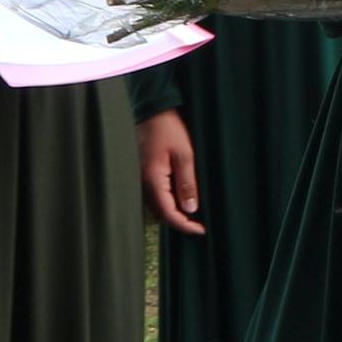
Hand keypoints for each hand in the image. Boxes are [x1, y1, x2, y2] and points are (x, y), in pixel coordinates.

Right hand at [138, 109, 203, 235]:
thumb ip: (187, 183)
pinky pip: (153, 196)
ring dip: (172, 214)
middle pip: (160, 214)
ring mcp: (140, 179)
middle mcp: (143, 183)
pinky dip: (166, 204)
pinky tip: (178, 200)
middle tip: (198, 226)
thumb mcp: (185, 154)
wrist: (152, 111)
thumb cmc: (168, 129)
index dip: (184, 225)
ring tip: (191, 216)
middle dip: (178, 223)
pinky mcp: (142, 173)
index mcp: (153, 180)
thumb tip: (190, 209)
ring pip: (155, 207)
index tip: (200, 230)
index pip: (168, 213)